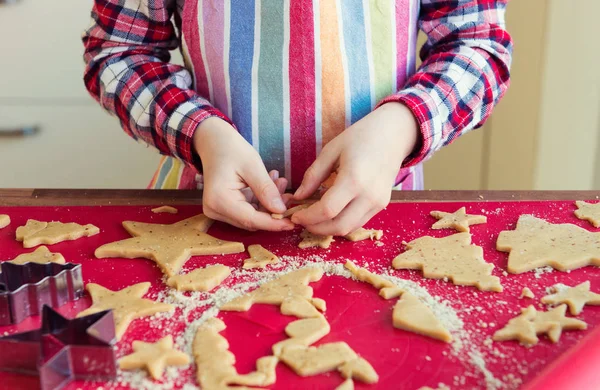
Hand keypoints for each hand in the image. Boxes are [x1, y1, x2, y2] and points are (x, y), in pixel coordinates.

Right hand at [194, 117, 294, 230]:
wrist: (213, 142)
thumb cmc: (231, 149)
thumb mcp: (252, 165)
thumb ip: (266, 189)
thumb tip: (281, 211)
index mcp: (219, 200)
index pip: (250, 220)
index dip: (273, 223)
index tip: (293, 223)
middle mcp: (214, 209)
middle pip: (251, 221)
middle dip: (272, 211)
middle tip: (289, 194)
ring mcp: (217, 210)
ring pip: (251, 217)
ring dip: (268, 204)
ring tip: (280, 183)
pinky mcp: (222, 208)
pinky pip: (246, 211)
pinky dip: (261, 201)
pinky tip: (271, 185)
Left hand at [292, 102, 418, 234]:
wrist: (393, 134)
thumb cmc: (360, 137)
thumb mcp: (331, 151)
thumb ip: (313, 175)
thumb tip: (298, 196)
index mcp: (354, 179)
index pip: (327, 210)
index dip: (308, 217)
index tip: (295, 215)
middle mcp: (369, 195)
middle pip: (339, 226)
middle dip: (316, 228)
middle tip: (302, 221)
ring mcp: (378, 202)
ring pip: (349, 228)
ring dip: (328, 229)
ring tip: (314, 218)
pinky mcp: (381, 205)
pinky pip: (358, 222)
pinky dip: (341, 222)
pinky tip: (330, 213)